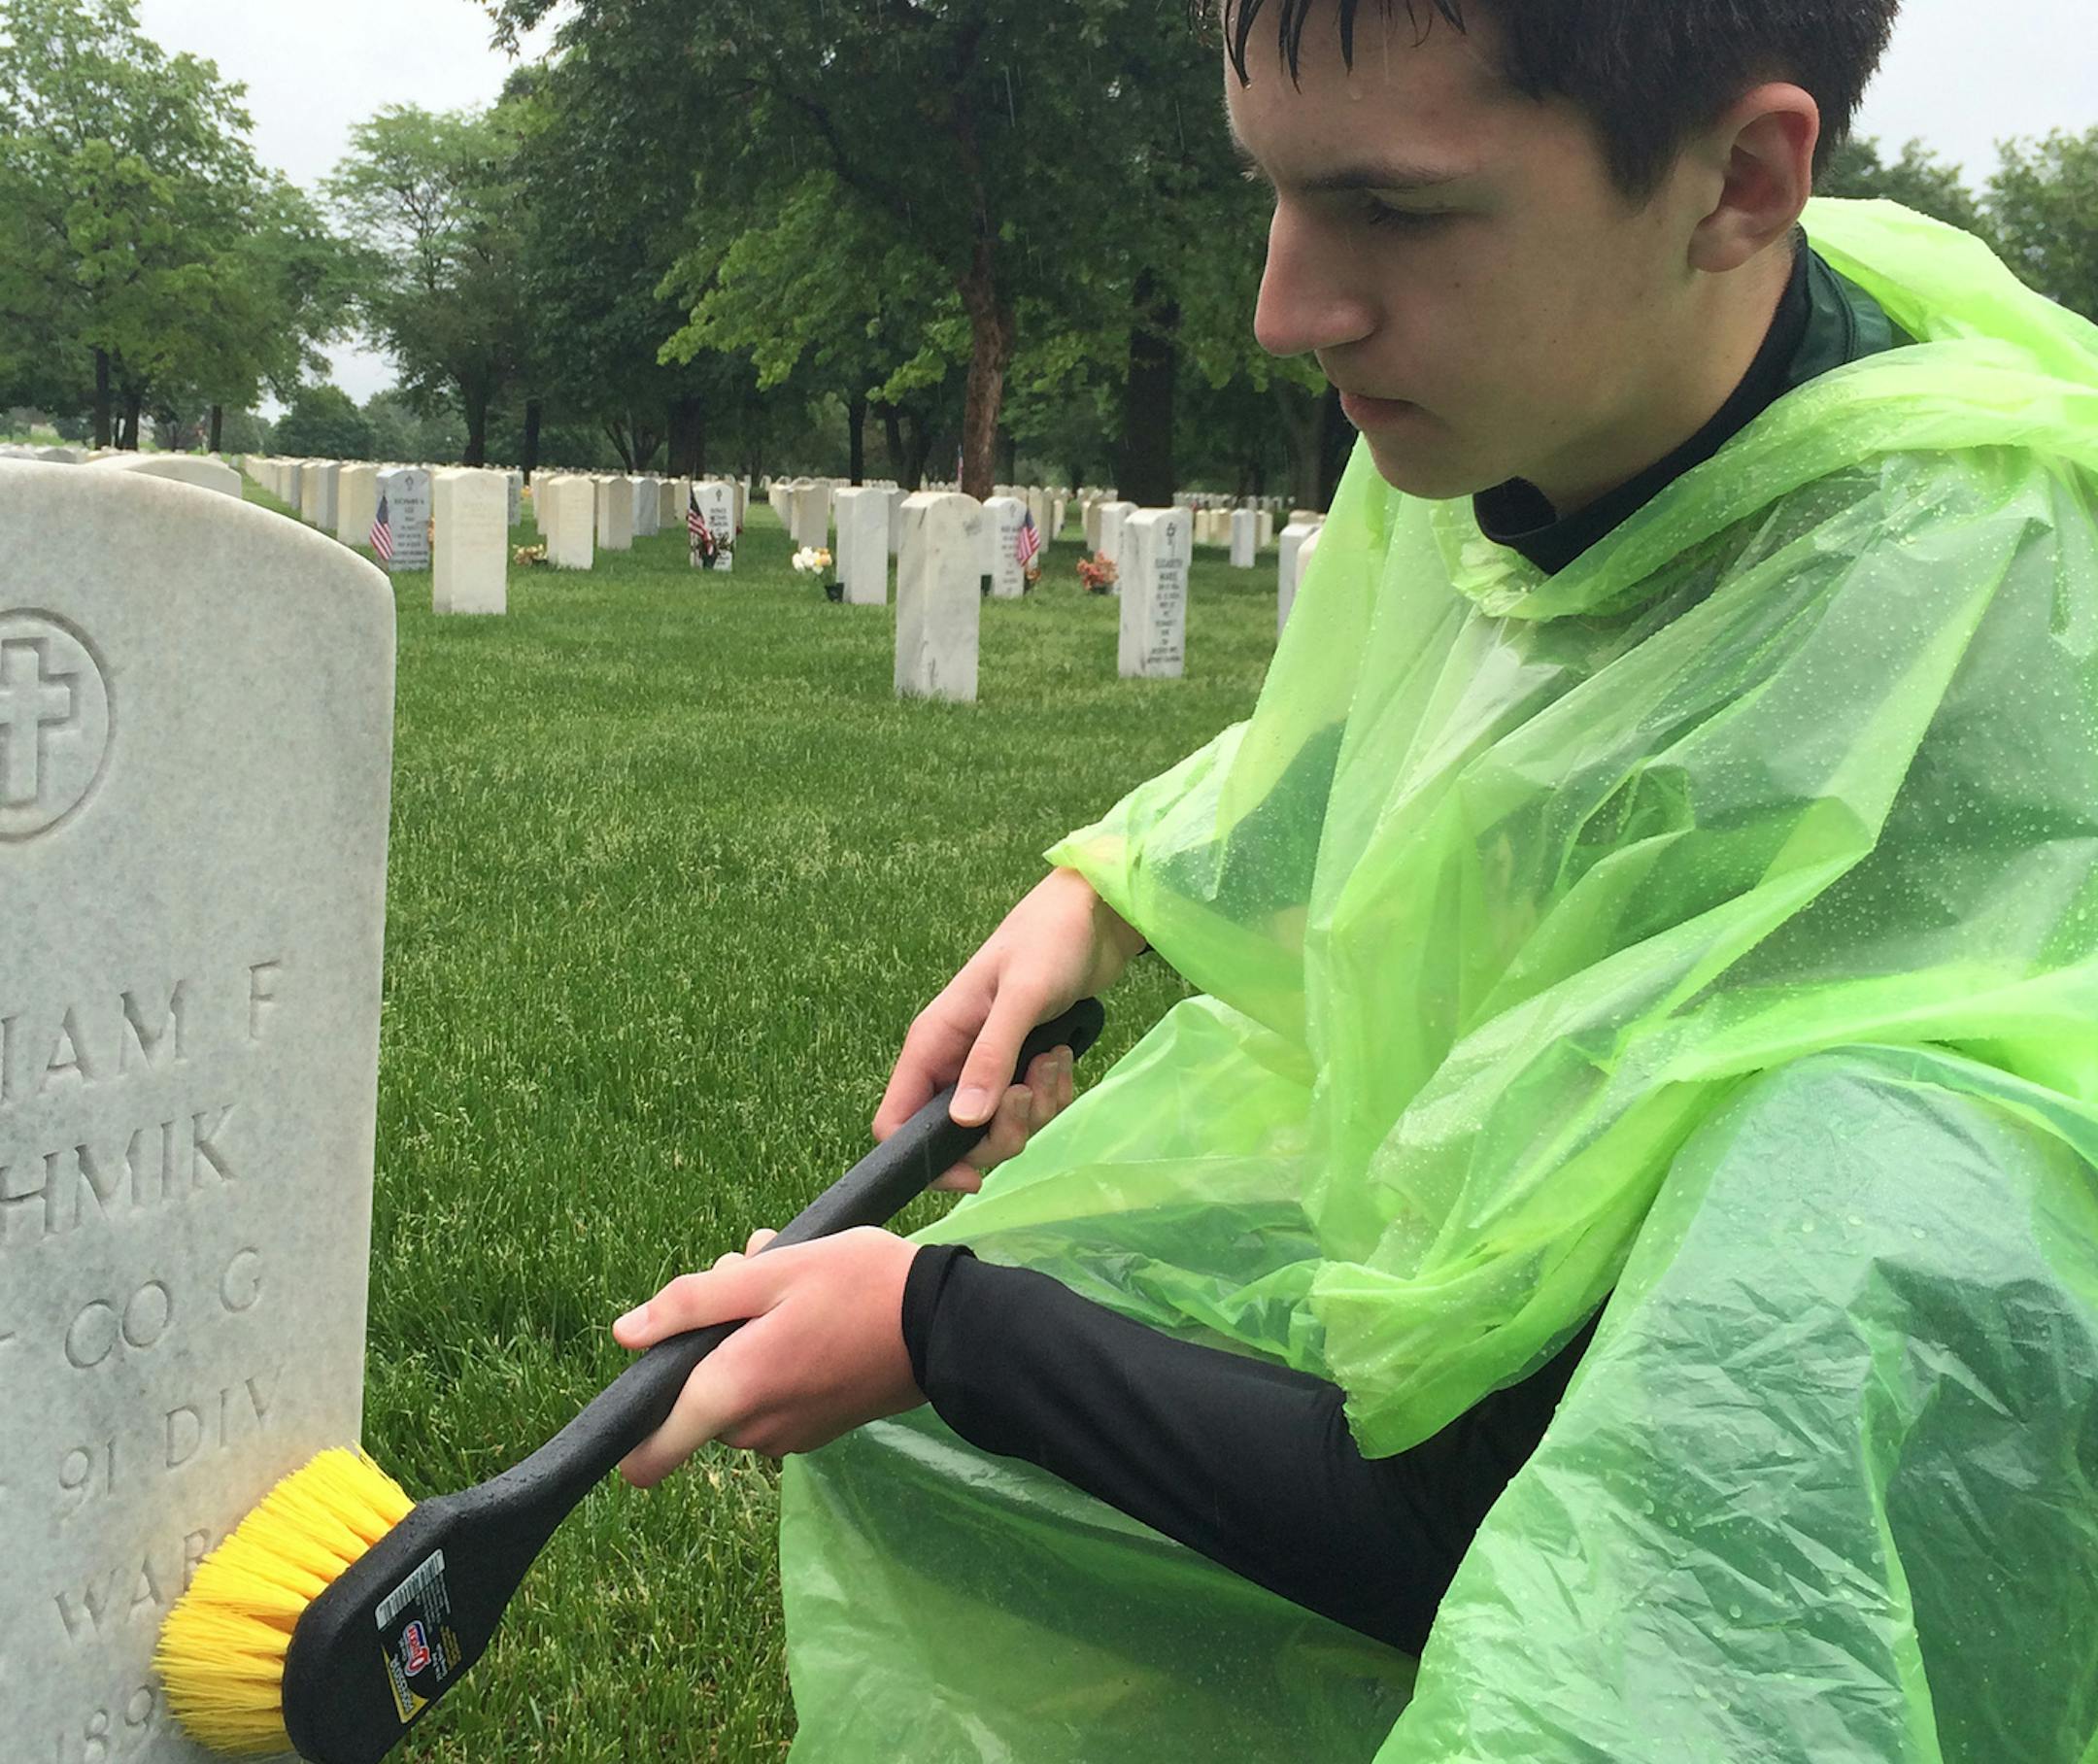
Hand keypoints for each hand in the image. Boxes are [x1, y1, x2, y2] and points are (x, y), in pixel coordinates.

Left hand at [611, 1226, 923, 1486]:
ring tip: (792, 1284)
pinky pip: (773, 1398)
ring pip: (737, 1390)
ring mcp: (790, 1436)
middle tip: (754, 1276)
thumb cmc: (857, 1286)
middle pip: (697, 1394)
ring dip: (747, 1340)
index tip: (646, 1376)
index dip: (631, 1423)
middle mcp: (754, 1430)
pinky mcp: (818, 1429)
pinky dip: (777, 1358)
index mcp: (731, 1392)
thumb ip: (691, 1304)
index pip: (651, 1452)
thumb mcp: (770, 1273)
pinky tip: (812, 1311)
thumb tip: (626, 1334)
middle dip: (713, 1336)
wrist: (947, 1324)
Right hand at [876, 867, 1144, 1192]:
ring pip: (999, 1128)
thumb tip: (964, 1124)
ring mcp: (988, 1067)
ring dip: (1036, 1107)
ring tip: (1052, 1060)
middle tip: (1030, 1093)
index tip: (974, 1173)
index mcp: (932, 1043)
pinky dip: (1053, 1093)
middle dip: (1002, 1130)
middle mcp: (953, 1061)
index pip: (896, 1123)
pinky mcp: (1021, 1067)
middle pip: (958, 1140)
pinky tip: (1062, 1058)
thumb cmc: (1049, 942)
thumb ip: (991, 1057)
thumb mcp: (1020, 997)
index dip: (926, 1160)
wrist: (1094, 918)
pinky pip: (1032, 1110)